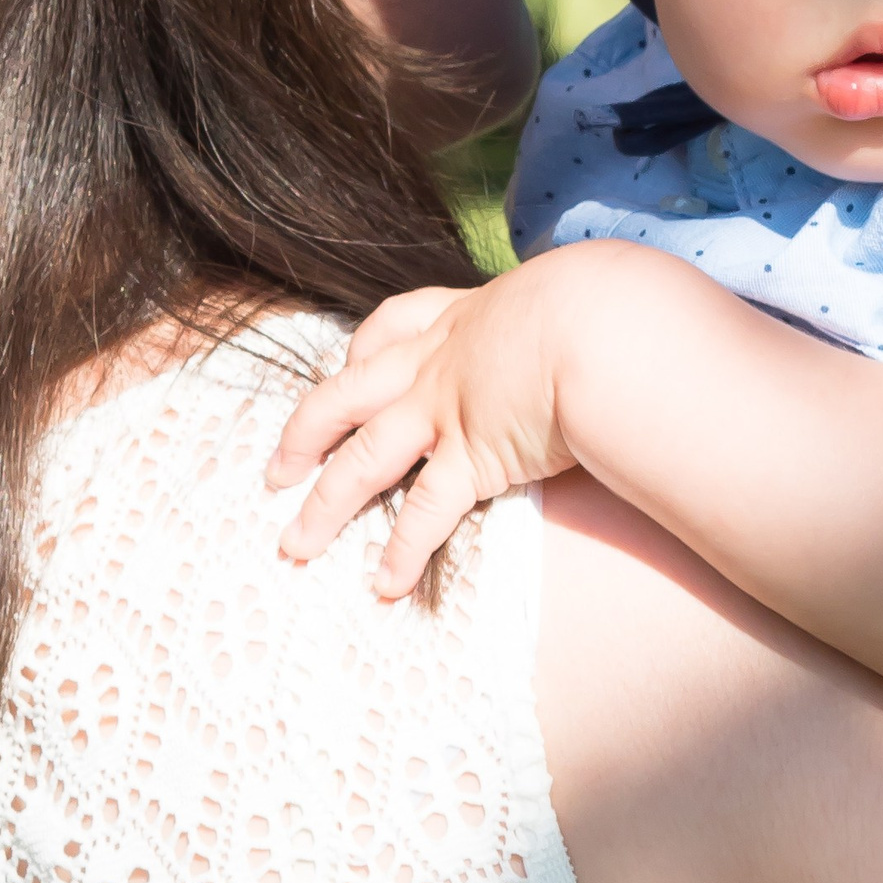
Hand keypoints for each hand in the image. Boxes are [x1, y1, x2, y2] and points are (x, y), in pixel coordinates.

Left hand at [265, 265, 579, 593]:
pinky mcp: (472, 457)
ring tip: (295, 546)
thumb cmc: (606, 306)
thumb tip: (589, 325)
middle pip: (345, 398)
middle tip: (276, 473)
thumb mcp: (569, 297)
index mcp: (463, 318)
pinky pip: (424, 512)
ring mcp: (445, 411)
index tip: (343, 366)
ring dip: (324, 507)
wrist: (603, 324)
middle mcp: (438, 365)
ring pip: (362, 462)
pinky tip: (384, 585)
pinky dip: (401, 552)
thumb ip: (559, 318)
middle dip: (304, 436)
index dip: (358, 351)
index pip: (391, 325)